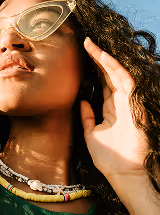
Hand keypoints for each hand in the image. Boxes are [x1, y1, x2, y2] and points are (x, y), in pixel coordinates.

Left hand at [81, 38, 147, 180]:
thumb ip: (87, 116)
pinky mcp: (133, 104)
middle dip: (97, 58)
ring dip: (104, 58)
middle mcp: (119, 101)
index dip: (94, 68)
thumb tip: (82, 100)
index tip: (83, 56)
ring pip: (116, 73)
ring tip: (90, 45)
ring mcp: (127, 101)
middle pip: (108, 74)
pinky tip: (104, 57)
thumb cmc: (107, 155)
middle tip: (86, 43)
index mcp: (109, 107)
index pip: (103, 82)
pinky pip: (125, 81)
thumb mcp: (91, 132)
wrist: (121, 172)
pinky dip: (115, 68)